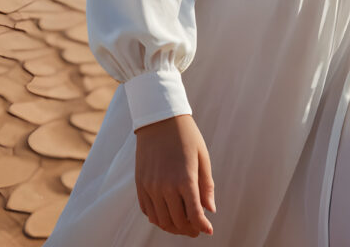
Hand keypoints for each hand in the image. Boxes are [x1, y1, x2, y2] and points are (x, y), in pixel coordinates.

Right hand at [135, 113, 215, 236]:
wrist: (159, 118)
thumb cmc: (186, 135)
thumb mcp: (202, 156)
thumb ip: (206, 185)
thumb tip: (209, 210)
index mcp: (184, 179)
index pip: (194, 215)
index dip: (203, 226)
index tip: (208, 230)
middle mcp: (165, 186)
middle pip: (177, 222)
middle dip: (189, 229)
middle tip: (197, 228)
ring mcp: (150, 187)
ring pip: (161, 221)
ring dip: (173, 227)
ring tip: (183, 224)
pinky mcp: (140, 184)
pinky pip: (148, 211)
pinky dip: (158, 218)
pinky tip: (167, 214)